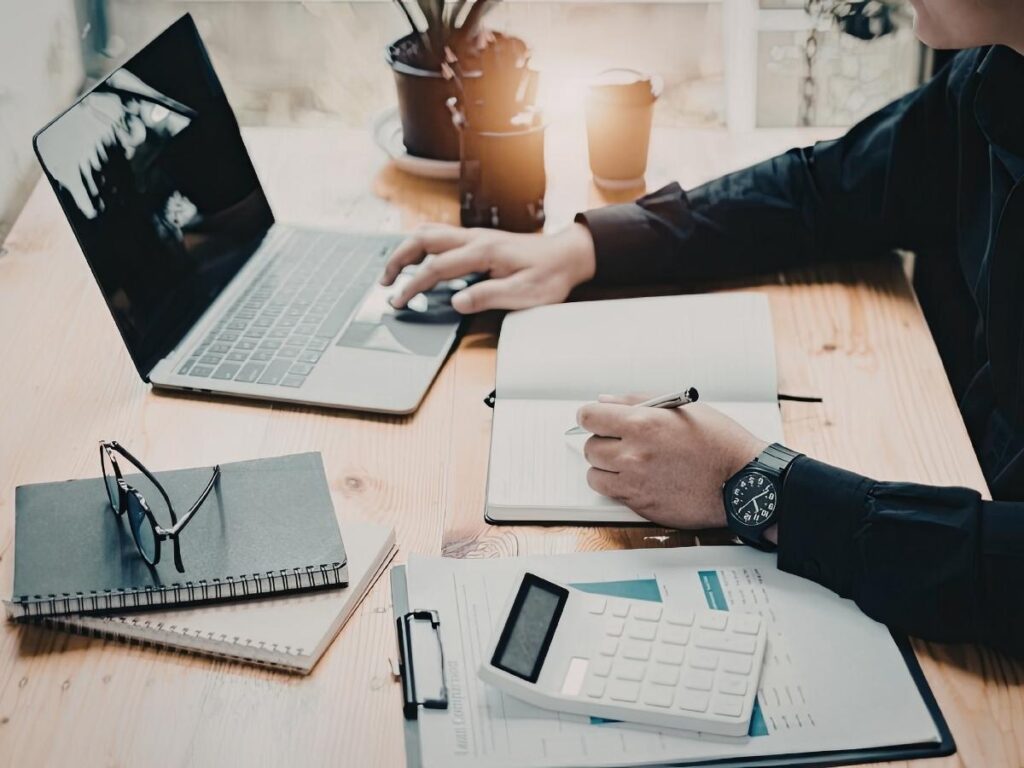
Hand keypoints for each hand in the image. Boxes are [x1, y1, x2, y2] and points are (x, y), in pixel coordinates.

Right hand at [380, 223, 595, 313]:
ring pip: (430, 233)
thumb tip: (456, 302)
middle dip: (399, 259)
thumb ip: (488, 296)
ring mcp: (476, 236)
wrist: (568, 255)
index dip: (414, 285)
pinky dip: (422, 246)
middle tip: (385, 282)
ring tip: (394, 272)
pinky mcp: (478, 240)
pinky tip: (419, 261)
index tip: (399, 301)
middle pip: (424, 239)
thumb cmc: (549, 276)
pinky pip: (442, 237)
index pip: (437, 268)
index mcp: (483, 252)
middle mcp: (475, 238)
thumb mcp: (524, 294)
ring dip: (407, 249)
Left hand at [577, 396, 766, 529]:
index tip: (596, 419)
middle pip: (589, 447)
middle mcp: (633, 454)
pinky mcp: (641, 506)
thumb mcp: (681, 409)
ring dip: (605, 468)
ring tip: (628, 463)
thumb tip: (605, 401)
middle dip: (602, 442)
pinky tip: (638, 479)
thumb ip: (636, 402)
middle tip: (621, 442)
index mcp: (642, 423)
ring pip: (594, 474)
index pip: (589, 417)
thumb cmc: (719, 443)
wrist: (743, 482)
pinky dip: (618, 488)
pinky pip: (612, 495)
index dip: (590, 416)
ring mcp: (635, 483)